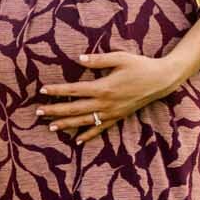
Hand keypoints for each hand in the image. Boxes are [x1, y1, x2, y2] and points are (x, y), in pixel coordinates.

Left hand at [37, 50, 192, 141]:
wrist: (161, 81)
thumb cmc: (140, 65)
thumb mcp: (120, 58)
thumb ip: (98, 59)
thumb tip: (78, 59)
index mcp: (103, 87)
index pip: (74, 90)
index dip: (58, 91)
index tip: (43, 90)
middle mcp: (105, 103)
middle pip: (75, 109)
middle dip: (55, 111)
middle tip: (38, 113)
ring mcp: (111, 113)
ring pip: (85, 121)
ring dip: (67, 124)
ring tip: (51, 127)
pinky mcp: (118, 117)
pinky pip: (100, 129)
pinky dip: (88, 135)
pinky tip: (77, 141)